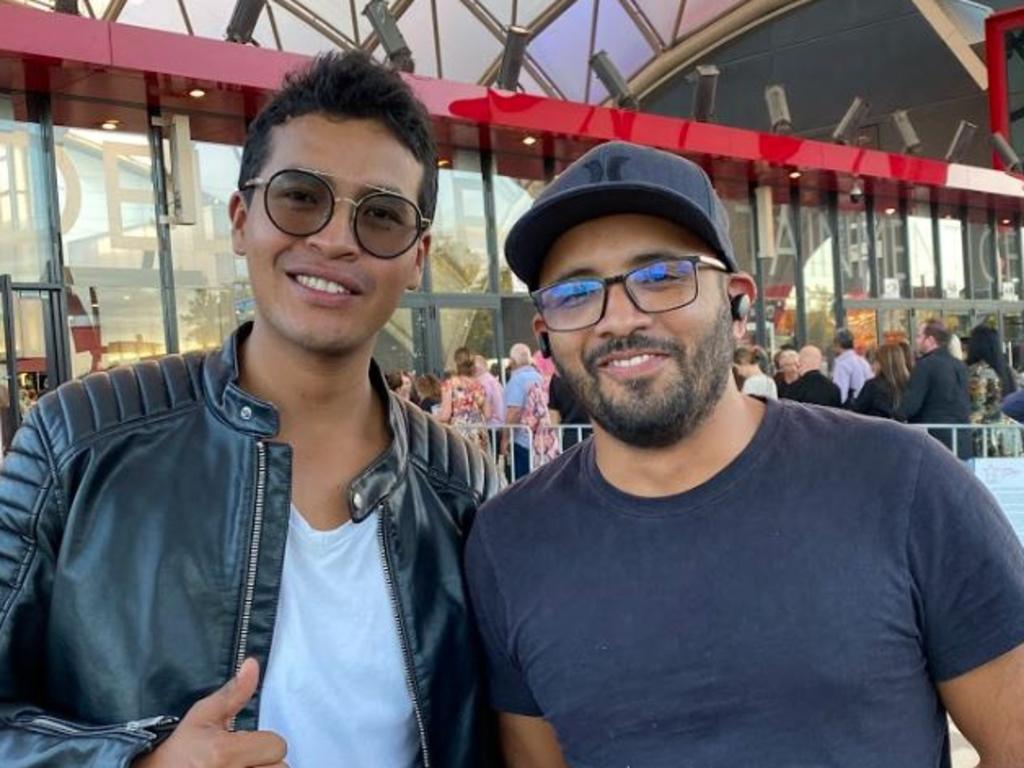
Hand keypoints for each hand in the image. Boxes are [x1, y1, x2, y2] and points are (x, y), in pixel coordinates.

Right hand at [134, 658, 287, 767]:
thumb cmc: (179, 749)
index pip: (276, 746)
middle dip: (265, 761)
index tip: (246, 742)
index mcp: (224, 753)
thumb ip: (233, 693)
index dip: (264, 742)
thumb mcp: (202, 716)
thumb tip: (252, 664)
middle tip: (242, 759)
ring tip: (240, 767)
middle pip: (279, 767)